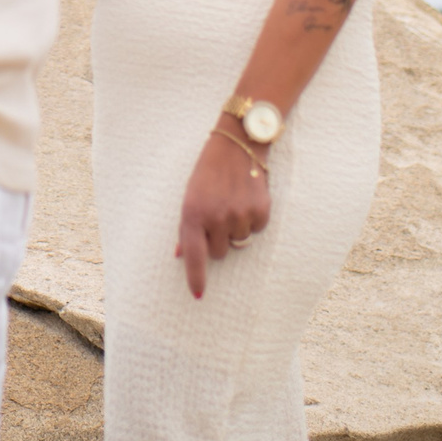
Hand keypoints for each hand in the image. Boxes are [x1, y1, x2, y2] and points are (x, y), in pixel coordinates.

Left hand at [174, 119, 270, 297]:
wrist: (237, 145)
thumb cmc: (208, 172)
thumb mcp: (190, 196)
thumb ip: (187, 227)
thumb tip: (181, 255)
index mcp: (192, 214)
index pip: (194, 256)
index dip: (196, 278)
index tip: (198, 295)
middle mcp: (216, 218)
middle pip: (218, 253)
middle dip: (217, 240)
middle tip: (218, 215)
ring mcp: (239, 216)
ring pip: (238, 242)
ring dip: (235, 229)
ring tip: (232, 202)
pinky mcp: (260, 212)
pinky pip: (256, 230)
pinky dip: (252, 220)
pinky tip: (247, 200)